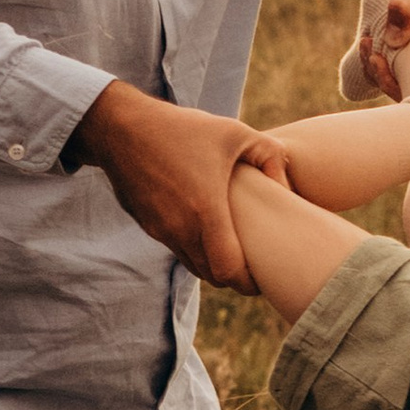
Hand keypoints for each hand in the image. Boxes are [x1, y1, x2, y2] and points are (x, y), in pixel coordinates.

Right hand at [68, 83, 289, 288]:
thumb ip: (272, 158)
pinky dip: (194, 248)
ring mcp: (160, 230)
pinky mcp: (148, 226)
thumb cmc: (183, 128)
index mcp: (205, 211)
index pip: (229, 272)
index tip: (264, 276)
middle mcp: (180, 229)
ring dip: (213, 264)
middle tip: (254, 266)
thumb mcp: (236, 133)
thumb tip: (289, 189)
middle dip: (235, 277)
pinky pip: (176, 248)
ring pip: (193, 265)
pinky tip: (205, 228)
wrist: (121, 128)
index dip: (249, 282)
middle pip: (212, 276)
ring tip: (232, 248)